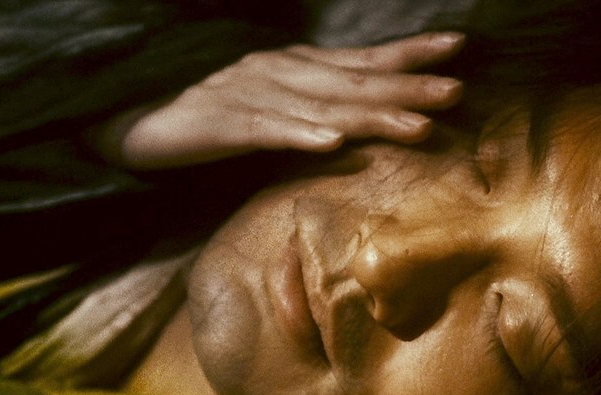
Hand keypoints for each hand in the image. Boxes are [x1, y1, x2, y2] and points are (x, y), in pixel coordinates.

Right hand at [94, 32, 464, 168]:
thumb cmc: (222, 116)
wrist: (144, 122)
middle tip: (455, 91)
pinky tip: (332, 143)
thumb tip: (376, 118)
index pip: (363, 58)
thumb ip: (324, 106)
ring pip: (320, 106)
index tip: (456, 47)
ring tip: (416, 125)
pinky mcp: (220, 125)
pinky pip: (265, 130)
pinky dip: (299, 134)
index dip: (409, 52)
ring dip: (370, 115)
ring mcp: (251, 95)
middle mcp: (281, 73)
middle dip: (406, 85)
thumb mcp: (281, 104)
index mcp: (298, 68)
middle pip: (352, 81)